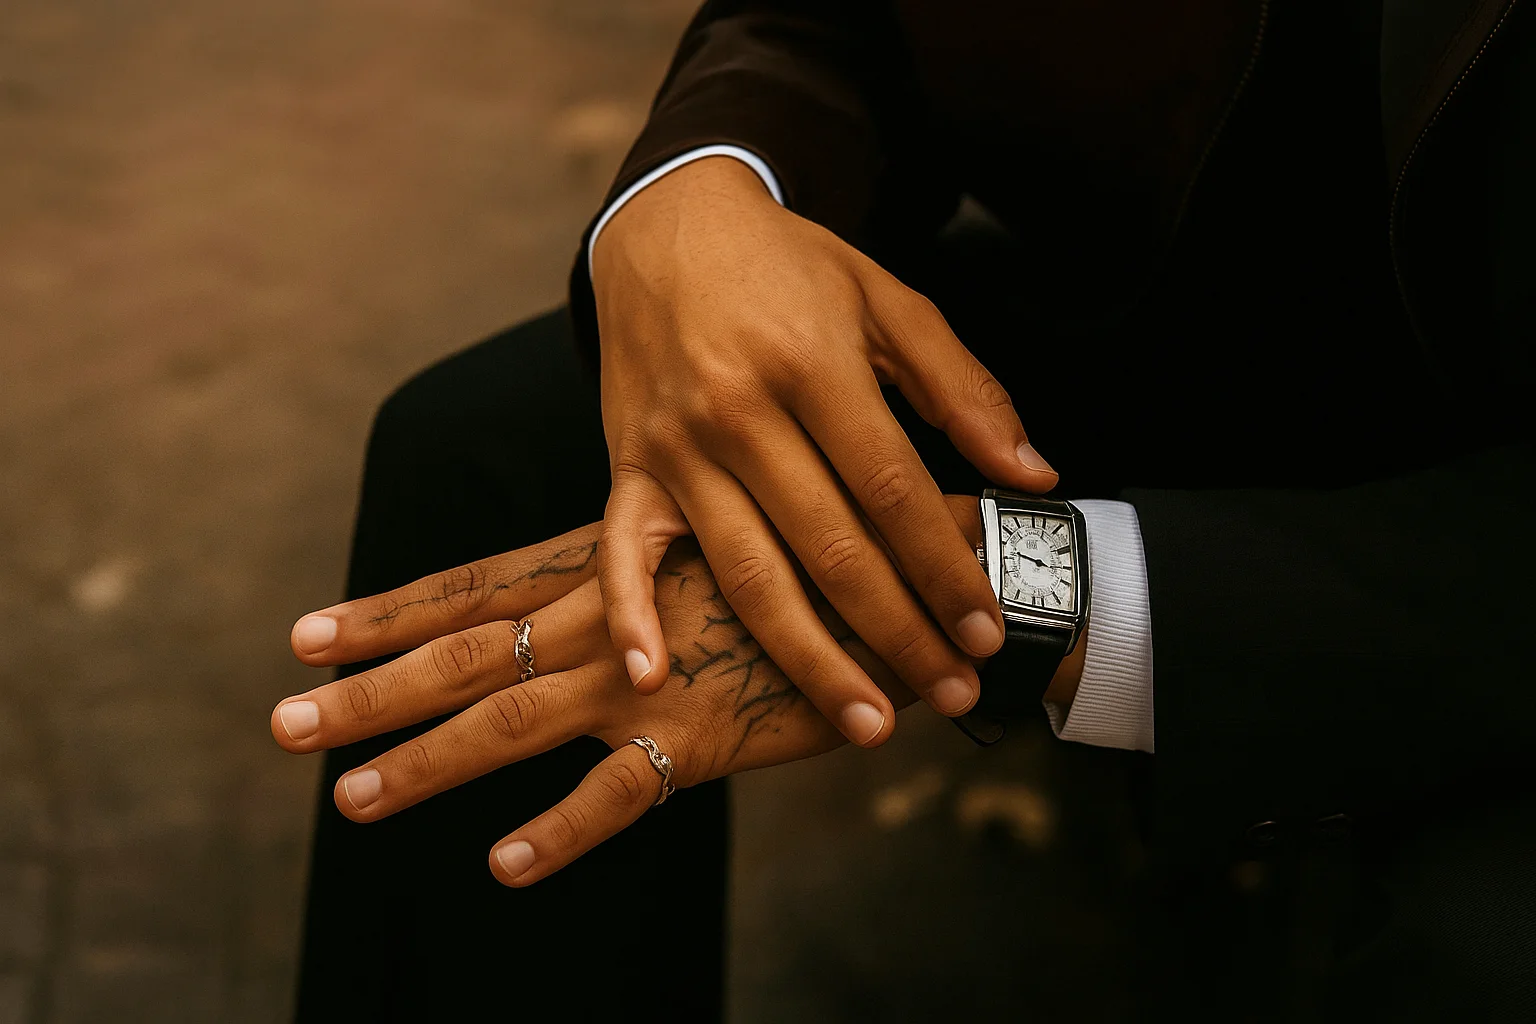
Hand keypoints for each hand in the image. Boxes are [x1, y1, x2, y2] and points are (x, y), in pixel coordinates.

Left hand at [274, 500, 983, 884]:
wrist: (903, 573)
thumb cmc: (802, 554)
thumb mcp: (700, 546)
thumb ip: (630, 577)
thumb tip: (564, 608)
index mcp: (606, 565)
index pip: (470, 587)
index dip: (384, 613)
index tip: (303, 635)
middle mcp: (611, 615)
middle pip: (464, 656)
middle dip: (370, 692)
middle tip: (283, 724)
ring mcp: (651, 674)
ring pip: (514, 720)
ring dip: (429, 760)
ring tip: (352, 798)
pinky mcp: (707, 734)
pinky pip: (620, 792)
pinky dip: (560, 829)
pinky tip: (503, 863)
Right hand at [591, 156, 1056, 745]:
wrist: (667, 225)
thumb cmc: (788, 267)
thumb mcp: (887, 299)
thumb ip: (962, 387)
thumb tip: (1031, 475)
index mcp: (811, 364)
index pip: (892, 490)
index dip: (945, 566)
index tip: (987, 626)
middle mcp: (739, 411)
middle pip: (831, 547)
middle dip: (899, 631)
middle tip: (952, 692)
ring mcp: (676, 446)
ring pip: (747, 572)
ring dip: (809, 658)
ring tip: (866, 721)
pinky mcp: (628, 466)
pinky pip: (620, 551)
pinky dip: (630, 615)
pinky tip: (653, 676)